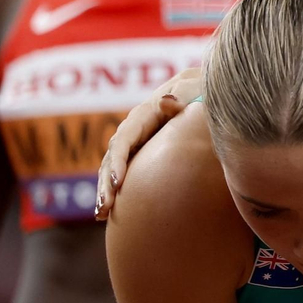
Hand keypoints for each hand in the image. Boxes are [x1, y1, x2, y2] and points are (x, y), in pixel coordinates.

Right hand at [93, 68, 200, 218]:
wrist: (201, 89)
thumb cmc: (199, 89)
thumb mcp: (193, 88)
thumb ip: (183, 95)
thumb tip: (165, 102)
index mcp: (145, 113)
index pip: (125, 139)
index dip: (119, 161)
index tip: (117, 181)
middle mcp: (134, 128)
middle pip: (113, 156)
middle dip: (106, 182)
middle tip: (105, 206)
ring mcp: (135, 141)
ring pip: (112, 167)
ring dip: (105, 190)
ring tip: (101, 214)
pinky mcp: (140, 152)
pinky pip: (121, 172)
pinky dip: (112, 190)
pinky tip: (106, 213)